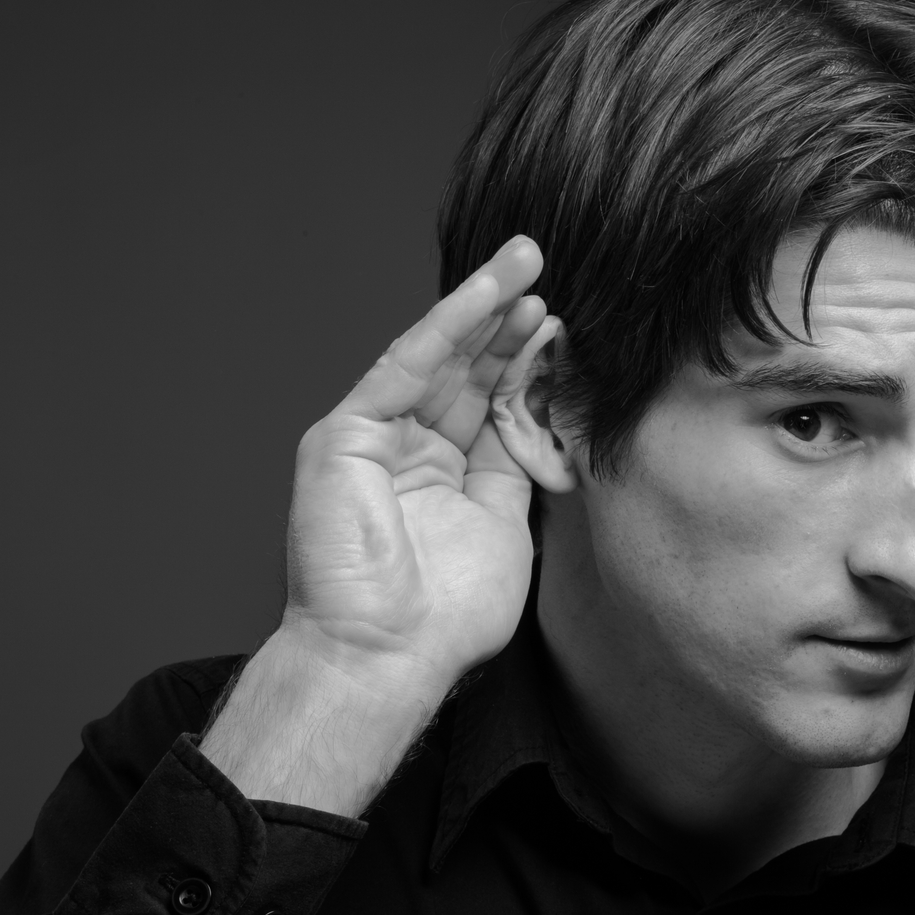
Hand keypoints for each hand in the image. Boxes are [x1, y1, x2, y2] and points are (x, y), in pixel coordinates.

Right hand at [202, 236, 560, 814]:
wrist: (389, 655)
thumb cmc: (445, 617)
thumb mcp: (504, 527)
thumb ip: (516, 469)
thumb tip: (545, 417)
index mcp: (443, 476)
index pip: (489, 402)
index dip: (527, 362)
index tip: (567, 327)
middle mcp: (407, 450)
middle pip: (464, 370)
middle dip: (507, 319)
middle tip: (548, 266)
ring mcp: (375, 439)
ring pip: (436, 356)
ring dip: (482, 304)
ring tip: (526, 259)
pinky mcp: (346, 433)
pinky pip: (405, 366)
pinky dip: (447, 326)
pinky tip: (487, 294)